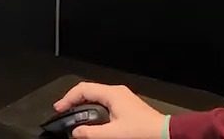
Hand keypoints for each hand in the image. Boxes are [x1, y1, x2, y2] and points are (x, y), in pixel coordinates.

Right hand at [53, 82, 167, 138]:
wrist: (164, 133)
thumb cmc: (144, 131)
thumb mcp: (113, 134)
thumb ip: (91, 133)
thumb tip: (76, 132)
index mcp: (112, 94)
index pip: (83, 89)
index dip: (68, 98)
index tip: (59, 108)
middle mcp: (117, 93)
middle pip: (89, 91)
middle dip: (74, 100)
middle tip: (63, 111)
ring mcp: (122, 98)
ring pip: (96, 96)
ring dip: (83, 105)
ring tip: (74, 115)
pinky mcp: (126, 106)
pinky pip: (104, 102)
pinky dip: (93, 108)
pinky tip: (91, 119)